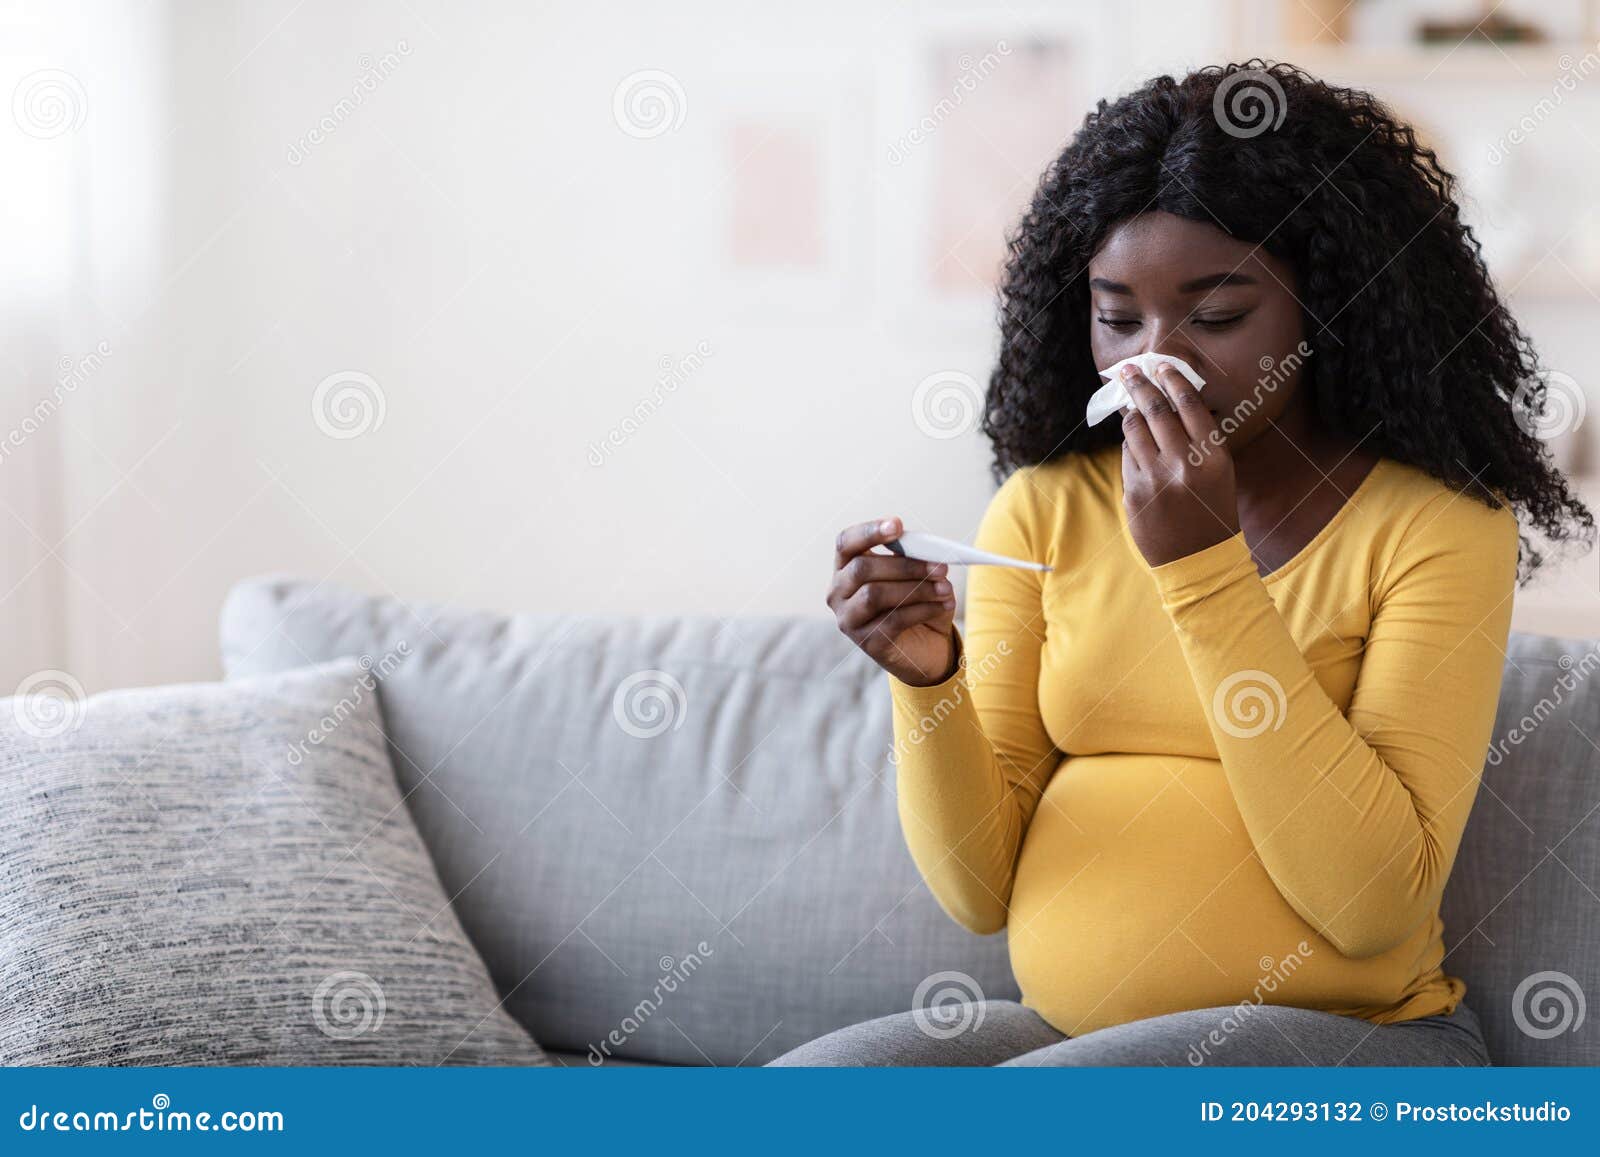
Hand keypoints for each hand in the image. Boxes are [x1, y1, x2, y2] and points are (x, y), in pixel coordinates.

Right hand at [828, 517, 958, 686]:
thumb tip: (927, 551)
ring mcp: (849, 620)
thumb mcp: (916, 574)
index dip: (869, 531)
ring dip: (916, 588)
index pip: (846, 543)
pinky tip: (944, 605)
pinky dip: (923, 609)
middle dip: (904, 564)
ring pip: (875, 595)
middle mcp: (838, 593)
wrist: (926, 646)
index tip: (897, 524)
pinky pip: (893, 620)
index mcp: (846, 568)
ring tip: (946, 587)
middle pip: (862, 569)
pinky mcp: (867, 642)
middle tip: (940, 566)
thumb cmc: (917, 602)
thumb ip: (913, 558)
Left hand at [1120, 362, 1240, 567]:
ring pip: (1134, 431)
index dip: (1172, 379)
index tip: (1160, 365)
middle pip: (1155, 410)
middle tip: (1128, 370)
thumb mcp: (1219, 471)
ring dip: (1132, 414)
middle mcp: (1184, 465)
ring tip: (1130, 403)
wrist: (1199, 559)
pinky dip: (1131, 448)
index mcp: (1213, 456)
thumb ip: (1198, 438)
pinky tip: (1137, 447)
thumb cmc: (1212, 508)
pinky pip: (1127, 458)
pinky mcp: (1134, 494)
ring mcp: (1156, 480)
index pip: (1188, 404)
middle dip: (1140, 385)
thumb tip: (1169, 400)